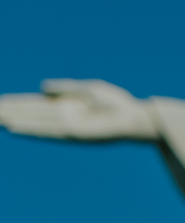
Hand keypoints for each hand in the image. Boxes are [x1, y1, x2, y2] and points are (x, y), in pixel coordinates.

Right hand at [0, 78, 157, 140]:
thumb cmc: (116, 104)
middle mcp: (62, 117)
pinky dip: (30, 129)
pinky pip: (47, 131)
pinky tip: (13, 128)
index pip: (33, 105)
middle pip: (29, 114)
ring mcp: (66, 126)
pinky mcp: (73, 134)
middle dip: (9, 112)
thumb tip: (42, 89)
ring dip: (13, 121)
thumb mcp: (87, 90)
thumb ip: (65, 89)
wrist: (134, 117)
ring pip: (33, 123)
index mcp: (64, 106)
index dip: (15, 104)